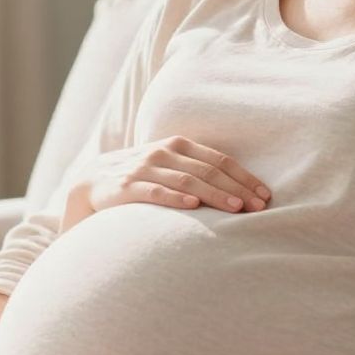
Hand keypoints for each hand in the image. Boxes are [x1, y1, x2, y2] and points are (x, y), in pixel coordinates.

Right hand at [68, 136, 273, 220]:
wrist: (89, 183)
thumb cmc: (139, 177)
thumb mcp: (167, 167)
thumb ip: (195, 171)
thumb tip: (240, 190)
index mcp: (177, 145)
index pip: (218, 159)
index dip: (244, 177)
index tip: (265, 195)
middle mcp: (162, 153)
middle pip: (207, 170)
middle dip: (236, 188)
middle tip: (258, 207)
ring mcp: (142, 169)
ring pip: (186, 180)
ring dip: (214, 194)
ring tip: (236, 208)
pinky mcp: (125, 187)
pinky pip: (154, 192)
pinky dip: (175, 198)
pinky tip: (193, 206)